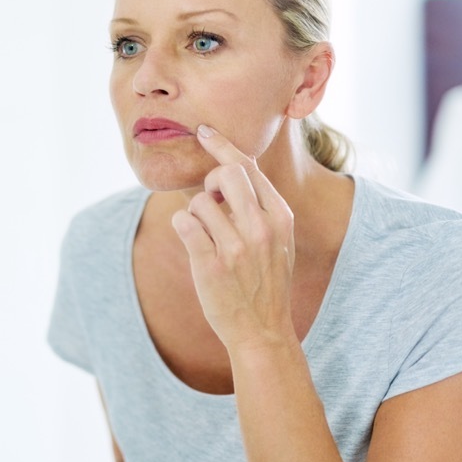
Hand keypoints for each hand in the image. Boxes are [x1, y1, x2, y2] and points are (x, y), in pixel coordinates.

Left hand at [170, 124, 295, 352]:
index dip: (223, 146)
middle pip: (225, 173)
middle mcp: (261, 227)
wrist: (263, 330)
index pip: (248, 167)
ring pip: (198, 200)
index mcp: (280, 217)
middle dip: (210, 182)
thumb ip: (260, 205)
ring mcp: (237, 247)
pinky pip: (183, 222)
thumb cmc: (266, 281)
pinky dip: (182, 226)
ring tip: (206, 235)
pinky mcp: (211, 264)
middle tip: (212, 203)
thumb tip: (227, 168)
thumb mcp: (278, 239)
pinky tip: (192, 240)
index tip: (205, 131)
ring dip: (194, 213)